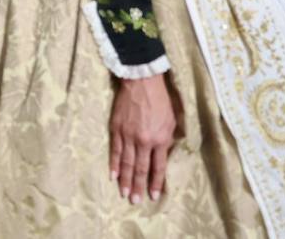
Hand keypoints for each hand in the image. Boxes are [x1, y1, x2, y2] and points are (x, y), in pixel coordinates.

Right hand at [109, 74, 176, 203]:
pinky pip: (115, 150)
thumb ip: (167, 140)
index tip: (153, 196)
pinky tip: (112, 175)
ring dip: (124, 180)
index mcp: (160, 140)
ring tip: (123, 194)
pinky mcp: (116, 128)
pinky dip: (113, 164)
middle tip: (134, 201)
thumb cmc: (161, 100)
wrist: (142, 82)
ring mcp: (128, 136)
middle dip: (137, 187)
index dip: (155, 183)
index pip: (157, 167)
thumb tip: (163, 155)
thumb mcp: (172, 121)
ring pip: (126, 163)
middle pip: (140, 169)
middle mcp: (143, 141)